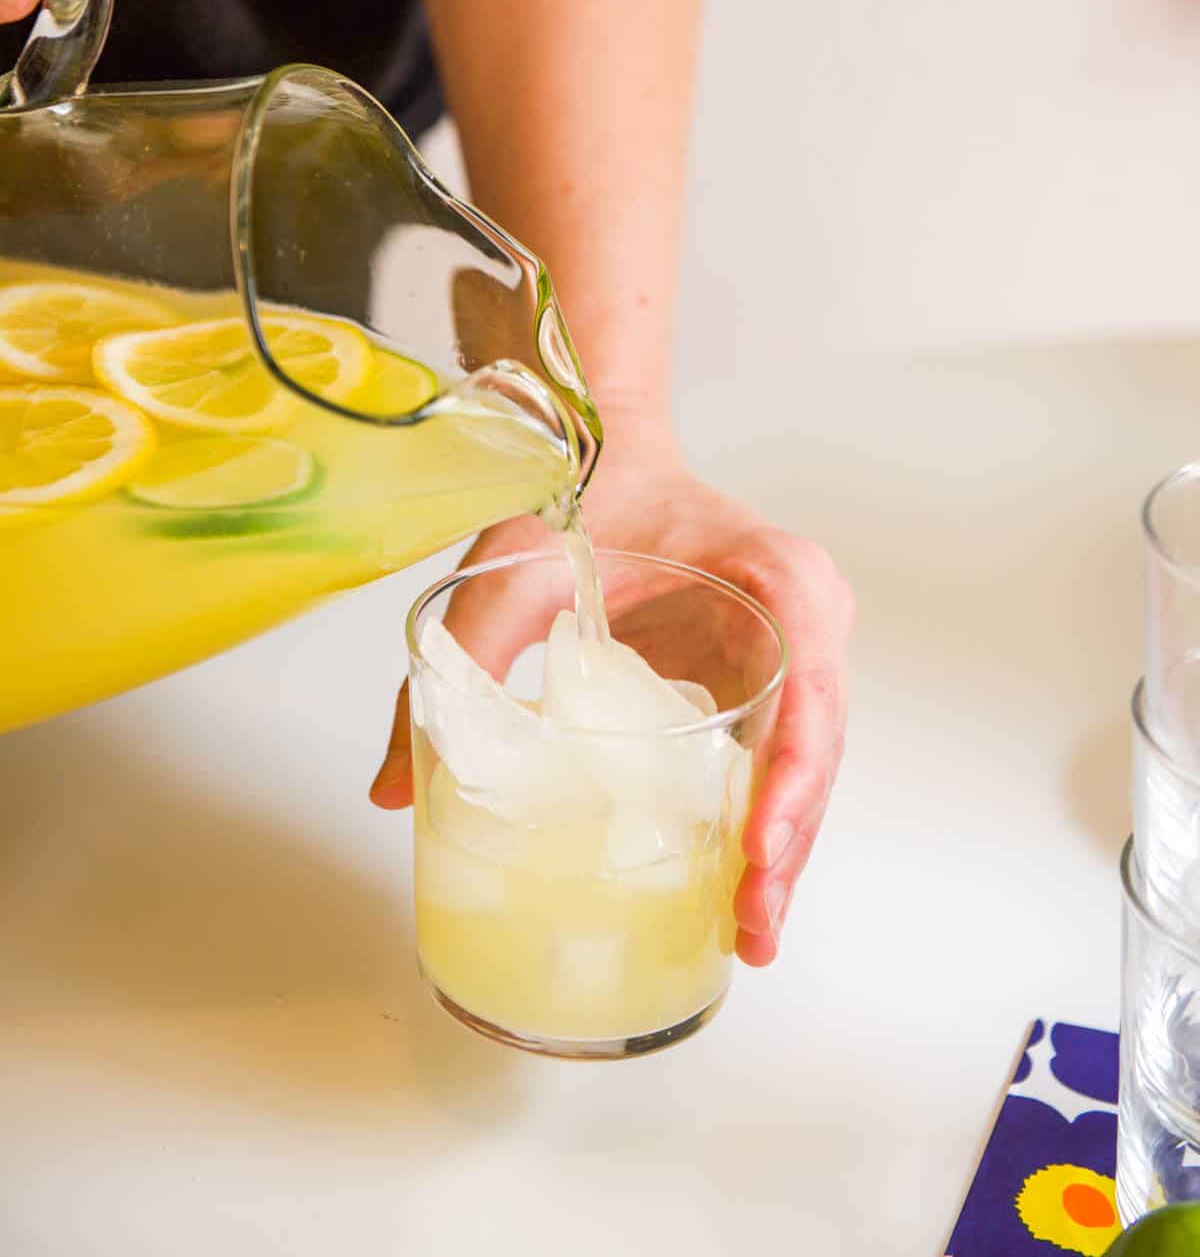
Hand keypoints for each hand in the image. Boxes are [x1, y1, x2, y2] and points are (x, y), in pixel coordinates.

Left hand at [371, 399, 853, 966]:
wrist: (605, 452)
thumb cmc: (583, 492)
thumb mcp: (516, 566)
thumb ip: (462, 659)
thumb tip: (392, 792)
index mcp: (774, 573)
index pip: (809, 678)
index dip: (794, 767)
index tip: (757, 841)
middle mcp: (802, 616)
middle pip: (817, 741)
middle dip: (789, 837)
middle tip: (749, 920)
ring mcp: (790, 653)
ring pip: (807, 765)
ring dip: (783, 850)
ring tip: (747, 932)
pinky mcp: (760, 684)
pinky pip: (776, 760)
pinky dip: (760, 825)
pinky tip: (732, 893)